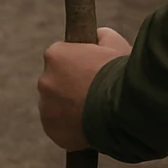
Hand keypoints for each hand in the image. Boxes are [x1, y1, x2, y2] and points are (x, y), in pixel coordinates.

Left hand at [38, 27, 131, 150]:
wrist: (123, 108)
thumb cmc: (120, 73)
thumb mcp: (116, 43)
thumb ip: (101, 36)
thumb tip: (97, 37)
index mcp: (56, 55)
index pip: (62, 55)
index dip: (80, 61)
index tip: (93, 68)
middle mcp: (44, 80)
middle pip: (57, 81)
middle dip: (72, 84)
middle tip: (96, 90)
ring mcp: (46, 108)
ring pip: (56, 105)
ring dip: (71, 106)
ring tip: (96, 109)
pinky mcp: (52, 130)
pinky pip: (60, 126)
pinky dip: (71, 126)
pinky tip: (90, 123)